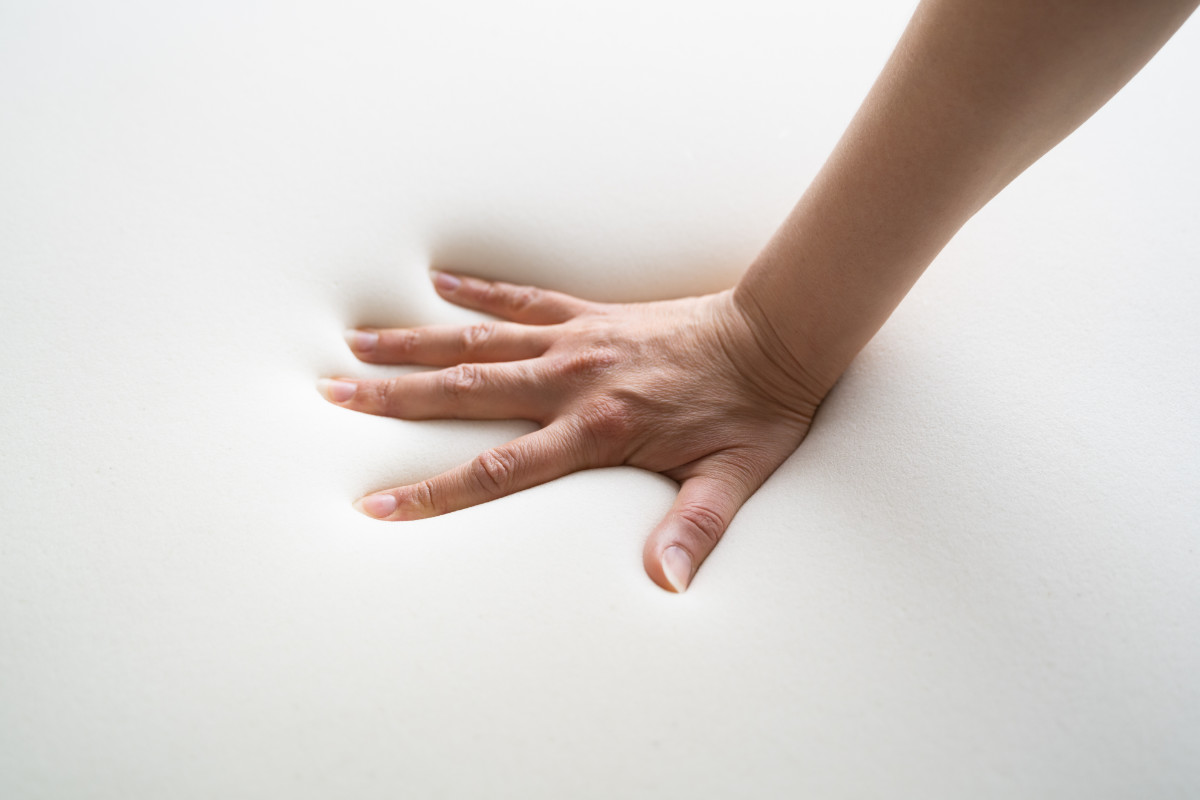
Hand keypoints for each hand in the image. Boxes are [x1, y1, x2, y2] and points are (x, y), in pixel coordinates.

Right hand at [319, 271, 828, 591]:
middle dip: (395, 397)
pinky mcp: (590, 314)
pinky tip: (437, 279)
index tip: (378, 502)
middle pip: (465, 390)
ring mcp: (577, 340)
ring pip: (479, 338)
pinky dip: (479, 289)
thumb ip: (694, 530)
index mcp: (598, 428)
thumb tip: (667, 584)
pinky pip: (524, 296)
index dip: (435, 491)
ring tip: (357, 341)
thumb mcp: (732, 478)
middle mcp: (573, 380)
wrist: (777, 334)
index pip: (499, 468)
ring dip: (415, 342)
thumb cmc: (753, 411)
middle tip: (331, 393)